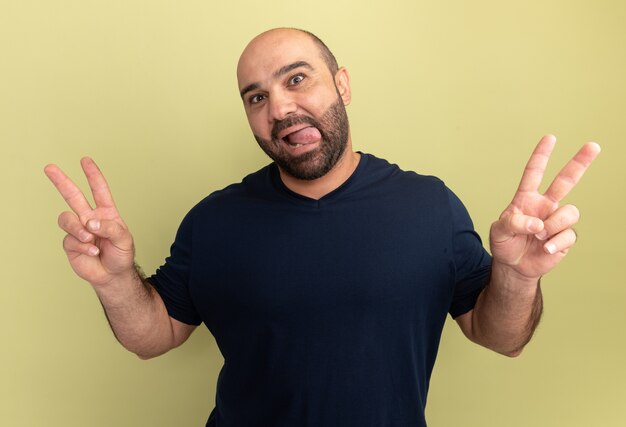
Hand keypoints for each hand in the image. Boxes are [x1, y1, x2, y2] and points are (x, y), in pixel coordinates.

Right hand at [44, 157, 134, 287]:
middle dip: (61, 181)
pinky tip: (93, 253)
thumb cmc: (121, 254)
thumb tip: (90, 222)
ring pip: (66, 219)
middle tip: (49, 167)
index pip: (99, 190)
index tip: (85, 160)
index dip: (93, 175)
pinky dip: (83, 247)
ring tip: (90, 239)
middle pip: (72, 196)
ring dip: (78, 229)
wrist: (113, 275)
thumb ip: (110, 228)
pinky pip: (70, 240)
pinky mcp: (71, 244)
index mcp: (105, 212)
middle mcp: (90, 218)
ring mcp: (79, 230)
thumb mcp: (124, 239)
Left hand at [490, 135, 600, 280]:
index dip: (541, 155)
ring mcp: (557, 220)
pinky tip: (545, 249)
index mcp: (527, 198)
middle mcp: (545, 205)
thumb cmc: (505, 243)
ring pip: (570, 211)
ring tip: (539, 236)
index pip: (534, 173)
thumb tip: (538, 223)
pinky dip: (555, 243)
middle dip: (580, 163)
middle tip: (594, 145)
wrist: (514, 266)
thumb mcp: (499, 231)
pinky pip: (568, 235)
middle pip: (565, 181)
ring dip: (553, 225)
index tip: (550, 138)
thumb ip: (513, 223)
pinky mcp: (565, 237)